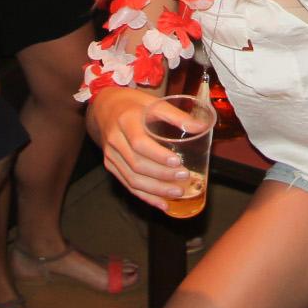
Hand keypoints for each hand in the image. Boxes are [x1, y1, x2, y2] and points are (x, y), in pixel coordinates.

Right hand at [91, 88, 194, 211]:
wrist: (105, 108)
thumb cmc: (133, 105)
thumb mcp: (153, 103)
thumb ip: (176, 115)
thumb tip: (202, 127)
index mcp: (125, 121)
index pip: (139, 143)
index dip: (158, 155)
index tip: (177, 161)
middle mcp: (115, 140)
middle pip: (137, 164)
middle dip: (161, 175)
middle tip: (184, 178)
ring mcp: (111, 156)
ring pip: (132, 179)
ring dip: (156, 190)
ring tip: (177, 193)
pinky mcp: (111, 166)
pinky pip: (128, 185)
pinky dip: (146, 197)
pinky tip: (162, 204)